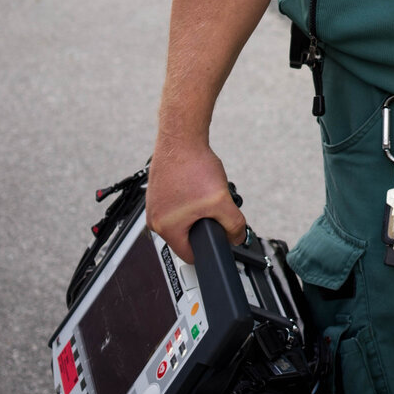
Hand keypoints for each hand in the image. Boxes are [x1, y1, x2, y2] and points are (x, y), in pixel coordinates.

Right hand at [146, 137, 246, 264]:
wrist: (182, 138)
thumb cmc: (192, 166)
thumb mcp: (221, 201)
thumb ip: (234, 225)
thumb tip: (238, 238)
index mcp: (165, 227)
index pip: (189, 254)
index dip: (208, 250)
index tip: (219, 241)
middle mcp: (155, 219)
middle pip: (187, 236)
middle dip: (205, 226)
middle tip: (214, 210)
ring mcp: (155, 205)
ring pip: (184, 220)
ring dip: (199, 212)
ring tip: (206, 196)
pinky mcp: (159, 193)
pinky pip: (179, 206)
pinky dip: (192, 200)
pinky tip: (198, 186)